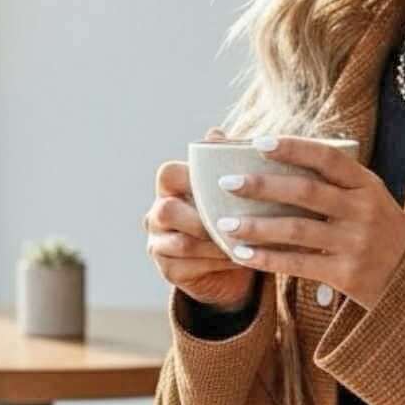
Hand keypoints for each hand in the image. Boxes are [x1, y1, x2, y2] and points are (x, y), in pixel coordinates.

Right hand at [144, 127, 258, 309]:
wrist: (230, 265)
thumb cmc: (233, 216)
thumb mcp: (233, 192)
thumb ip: (225, 164)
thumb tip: (216, 134)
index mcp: (170, 189)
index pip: (169, 174)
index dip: (192, 176)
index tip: (226, 183)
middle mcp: (157, 214)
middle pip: (167, 210)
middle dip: (204, 217)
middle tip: (236, 219)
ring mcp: (159, 244)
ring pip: (183, 243)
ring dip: (218, 242)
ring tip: (248, 241)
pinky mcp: (169, 270)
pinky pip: (193, 266)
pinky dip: (220, 261)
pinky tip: (243, 258)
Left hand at [211, 135, 404, 310]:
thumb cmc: (378, 232)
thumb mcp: (369, 200)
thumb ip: (334, 183)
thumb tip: (277, 164)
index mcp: (367, 185)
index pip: (327, 157)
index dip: (293, 147)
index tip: (258, 142)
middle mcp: (363, 210)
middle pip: (305, 191)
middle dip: (262, 185)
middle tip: (227, 183)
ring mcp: (355, 243)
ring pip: (296, 229)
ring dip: (255, 226)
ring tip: (225, 224)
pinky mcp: (346, 274)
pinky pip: (298, 263)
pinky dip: (267, 259)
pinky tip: (243, 255)